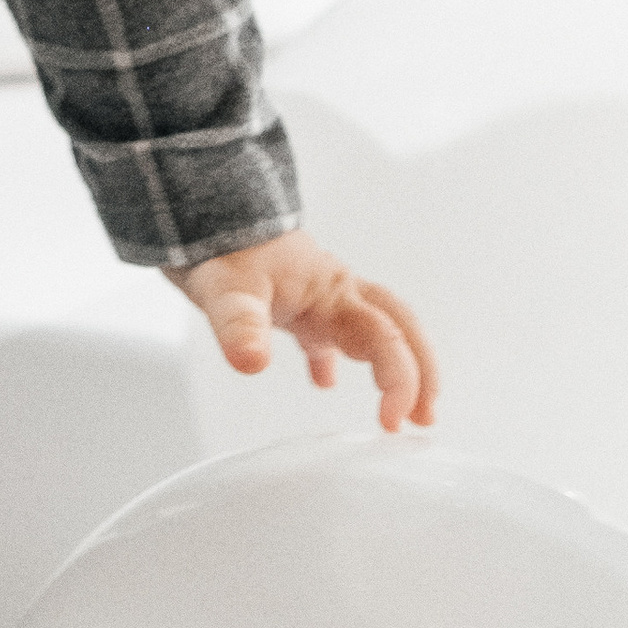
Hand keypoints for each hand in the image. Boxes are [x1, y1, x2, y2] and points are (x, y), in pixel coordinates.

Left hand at [173, 229, 436, 434]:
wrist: (201, 204)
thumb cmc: (216, 242)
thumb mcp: (225, 286)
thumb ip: (240, 323)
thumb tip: (252, 363)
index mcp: (333, 292)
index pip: (385, 338)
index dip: (400, 381)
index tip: (392, 423)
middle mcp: (335, 292)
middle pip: (399, 329)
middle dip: (421, 372)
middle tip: (426, 419)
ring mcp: (317, 295)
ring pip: (373, 329)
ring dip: (393, 366)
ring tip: (398, 410)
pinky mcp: (292, 299)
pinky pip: (326, 331)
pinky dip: (332, 358)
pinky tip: (322, 380)